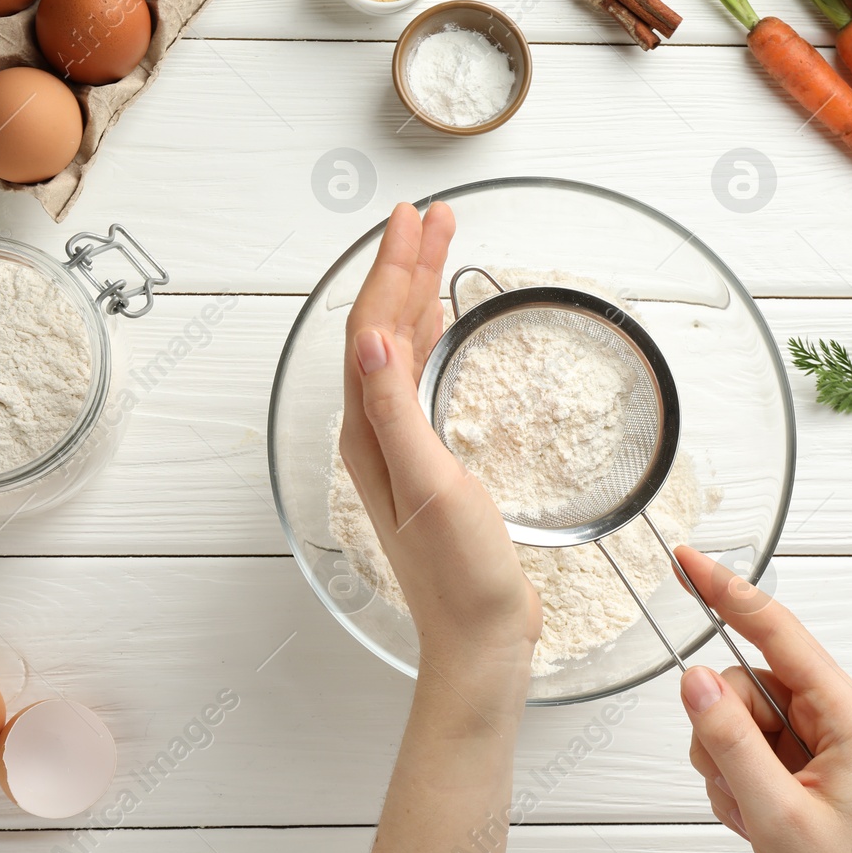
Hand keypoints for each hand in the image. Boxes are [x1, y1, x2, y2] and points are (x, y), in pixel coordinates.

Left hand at [340, 201, 541, 687]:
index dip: (392, 269)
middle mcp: (376, 432)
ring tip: (440, 247)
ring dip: (418, 294)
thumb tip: (372, 342)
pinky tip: (442, 323)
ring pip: (402, 347)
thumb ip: (397, 414)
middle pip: (384, 328)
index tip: (415, 220)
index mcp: (370, 432)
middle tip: (433, 216)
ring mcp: (401, 445)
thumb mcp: (431, 487)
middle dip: (406, 267)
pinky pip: (420, 376)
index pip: (373, 329)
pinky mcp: (430, 459)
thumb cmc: (461, 573)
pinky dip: (430, 336)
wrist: (481, 636)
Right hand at [674, 546, 851, 852]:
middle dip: (724, 732)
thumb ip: (731, 742)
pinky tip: (755, 818)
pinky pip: (735, 749)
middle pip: (742, 682)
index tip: (689, 561)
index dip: (727, 592)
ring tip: (755, 811)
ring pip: (732, 717)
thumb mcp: (778, 815)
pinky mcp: (794, 765)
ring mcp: (811, 742)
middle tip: (743, 785)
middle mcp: (831, 717)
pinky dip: (732, 785)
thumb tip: (696, 678)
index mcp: (845, 713)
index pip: (775, 631)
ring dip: (726, 766)